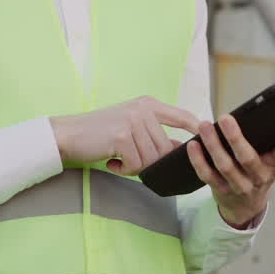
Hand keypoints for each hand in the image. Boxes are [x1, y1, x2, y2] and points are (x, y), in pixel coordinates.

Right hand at [50, 96, 199, 174]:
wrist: (68, 134)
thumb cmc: (100, 133)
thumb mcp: (131, 126)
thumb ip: (154, 133)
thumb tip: (180, 148)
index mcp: (148, 104)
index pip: (181, 116)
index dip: (195, 128)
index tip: (206, 135)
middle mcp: (143, 109)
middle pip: (165, 147)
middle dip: (151, 162)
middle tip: (130, 161)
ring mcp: (133, 121)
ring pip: (151, 158)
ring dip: (136, 166)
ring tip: (119, 160)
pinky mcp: (123, 136)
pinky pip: (136, 164)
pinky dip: (125, 169)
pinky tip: (112, 162)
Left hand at [186, 115, 274, 227]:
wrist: (247, 204)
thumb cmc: (265, 169)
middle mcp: (259, 177)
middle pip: (247, 158)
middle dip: (236, 138)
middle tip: (225, 117)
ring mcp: (239, 186)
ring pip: (225, 166)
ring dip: (213, 146)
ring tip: (205, 125)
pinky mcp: (221, 191)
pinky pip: (207, 176)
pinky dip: (198, 161)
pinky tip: (193, 145)